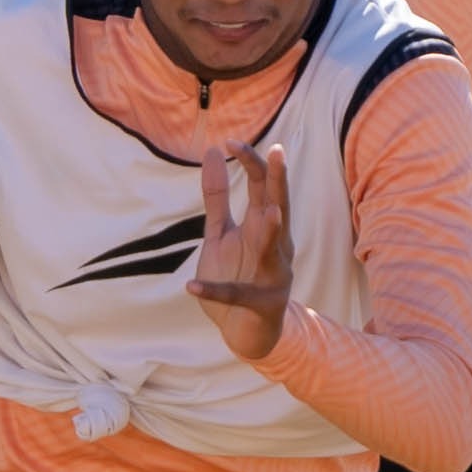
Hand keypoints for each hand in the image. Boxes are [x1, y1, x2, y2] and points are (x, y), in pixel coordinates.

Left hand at [187, 140, 290, 363]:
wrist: (246, 331)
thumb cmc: (238, 275)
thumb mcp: (221, 232)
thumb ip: (217, 195)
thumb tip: (213, 151)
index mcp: (265, 225)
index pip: (264, 186)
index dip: (252, 162)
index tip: (231, 140)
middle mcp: (276, 245)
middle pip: (279, 206)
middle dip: (279, 182)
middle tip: (278, 152)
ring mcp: (273, 274)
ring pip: (274, 250)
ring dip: (273, 233)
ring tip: (272, 214)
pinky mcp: (261, 304)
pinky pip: (236, 296)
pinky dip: (214, 291)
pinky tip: (192, 286)